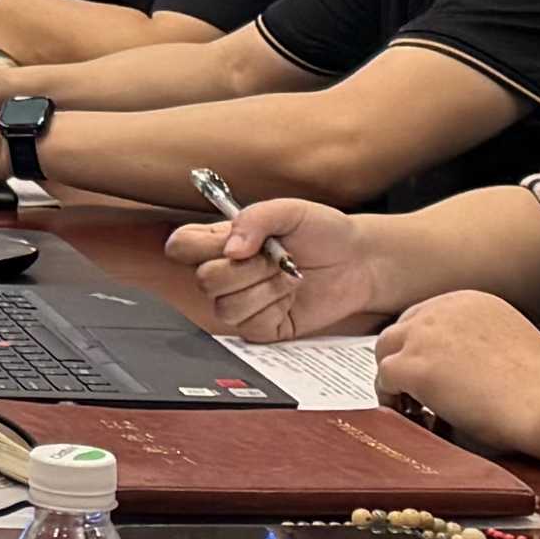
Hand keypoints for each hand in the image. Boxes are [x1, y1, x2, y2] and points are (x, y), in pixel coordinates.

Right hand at [161, 197, 381, 342]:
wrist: (359, 262)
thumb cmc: (324, 232)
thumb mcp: (291, 210)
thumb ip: (256, 218)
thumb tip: (231, 248)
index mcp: (222, 240)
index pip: (180, 246)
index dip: (197, 247)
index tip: (233, 242)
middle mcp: (225, 273)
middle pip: (204, 280)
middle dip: (247, 269)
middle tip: (275, 258)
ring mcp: (241, 303)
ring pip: (225, 308)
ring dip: (265, 290)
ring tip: (288, 277)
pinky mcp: (260, 328)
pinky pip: (250, 327)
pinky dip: (275, 310)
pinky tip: (291, 298)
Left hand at [372, 292, 539, 446]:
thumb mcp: (510, 341)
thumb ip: (478, 342)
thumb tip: (460, 366)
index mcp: (469, 301)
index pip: (426, 317)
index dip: (422, 346)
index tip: (426, 367)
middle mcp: (443, 310)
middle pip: (401, 330)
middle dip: (403, 359)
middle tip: (411, 389)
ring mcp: (424, 336)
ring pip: (386, 351)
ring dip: (394, 379)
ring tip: (410, 405)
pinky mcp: (413, 366)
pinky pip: (384, 380)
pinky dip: (392, 399)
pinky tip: (412, 415)